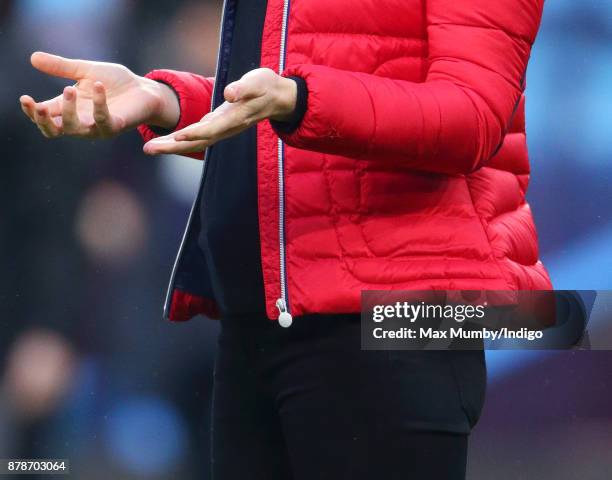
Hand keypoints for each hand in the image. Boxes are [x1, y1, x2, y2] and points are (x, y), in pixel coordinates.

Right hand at [19, 51, 178, 138]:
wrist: (144, 89)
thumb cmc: (115, 82)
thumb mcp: (85, 70)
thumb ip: (61, 67)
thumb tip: (33, 57)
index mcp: (69, 108)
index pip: (44, 115)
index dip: (32, 111)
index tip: (25, 99)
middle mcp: (80, 121)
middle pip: (54, 130)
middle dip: (44, 120)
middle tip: (40, 106)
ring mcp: (97, 126)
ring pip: (75, 128)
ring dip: (69, 111)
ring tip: (69, 88)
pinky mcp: (115, 125)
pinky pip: (103, 119)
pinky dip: (99, 102)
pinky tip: (98, 85)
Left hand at [142, 68, 296, 154]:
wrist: (276, 98)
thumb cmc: (266, 86)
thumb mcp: (258, 82)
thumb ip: (244, 88)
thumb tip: (230, 94)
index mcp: (234, 118)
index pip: (211, 129)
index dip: (194, 133)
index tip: (176, 135)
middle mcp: (225, 128)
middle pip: (197, 141)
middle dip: (173, 146)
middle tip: (149, 149)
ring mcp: (221, 129)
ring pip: (194, 143)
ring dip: (171, 147)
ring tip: (149, 148)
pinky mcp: (217, 126)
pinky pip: (195, 138)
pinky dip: (179, 141)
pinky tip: (164, 142)